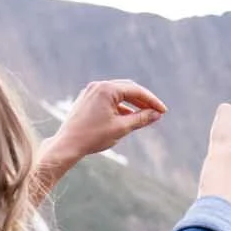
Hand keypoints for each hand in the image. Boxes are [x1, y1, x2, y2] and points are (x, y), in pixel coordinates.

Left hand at [47, 79, 167, 162]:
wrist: (67, 144)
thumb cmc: (93, 136)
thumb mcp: (122, 128)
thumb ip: (141, 119)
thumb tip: (156, 114)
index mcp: (107, 89)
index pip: (136, 90)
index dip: (152, 101)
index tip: (163, 111)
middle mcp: (98, 86)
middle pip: (128, 89)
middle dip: (143, 100)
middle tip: (156, 112)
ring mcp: (91, 91)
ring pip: (118, 94)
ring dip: (132, 104)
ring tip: (144, 116)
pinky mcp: (86, 99)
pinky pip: (108, 99)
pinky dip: (119, 106)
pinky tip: (128, 117)